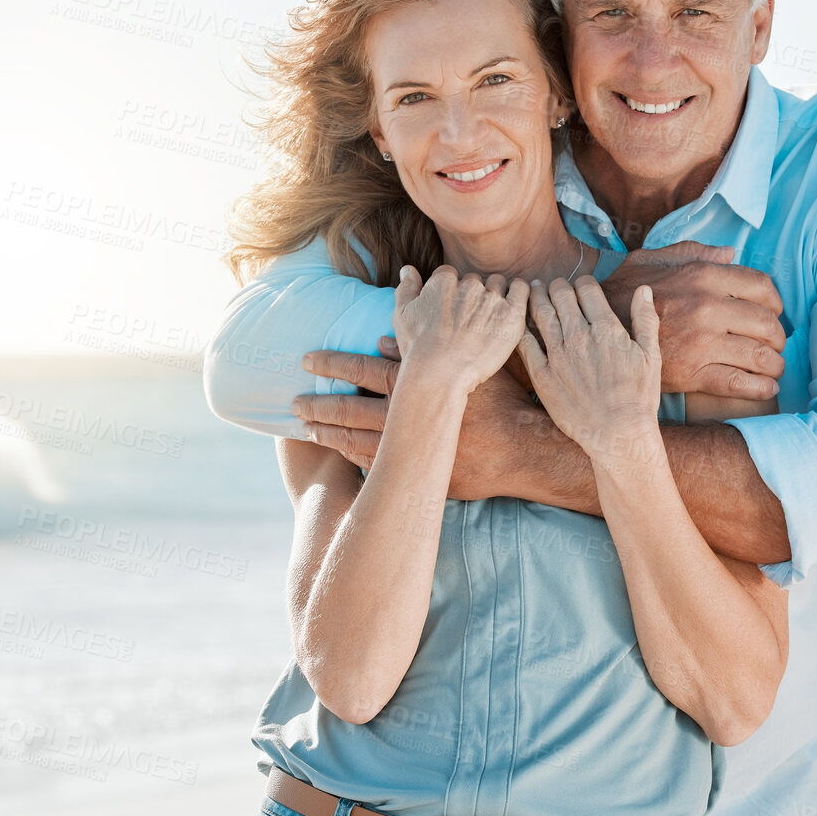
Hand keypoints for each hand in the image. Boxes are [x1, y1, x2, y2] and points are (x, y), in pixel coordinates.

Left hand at [297, 347, 544, 497]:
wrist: (524, 449)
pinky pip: (378, 469)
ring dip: (330, 435)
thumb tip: (381, 338)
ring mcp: (415, 452)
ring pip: (359, 443)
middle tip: (293, 402)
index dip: (334, 365)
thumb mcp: (467, 367)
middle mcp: (412, 420)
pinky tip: (339, 453)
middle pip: (353, 411)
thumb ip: (423, 353)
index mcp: (421, 387)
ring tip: (306, 429)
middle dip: (320, 406)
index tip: (307, 361)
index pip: (366, 372)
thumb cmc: (499, 401)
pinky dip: (355, 460)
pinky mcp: (421, 476)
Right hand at [392, 265, 528, 395]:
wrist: (440, 373)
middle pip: (476, 280)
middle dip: (474, 295)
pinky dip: (520, 292)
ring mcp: (492, 299)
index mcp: (444, 281)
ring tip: (491, 318)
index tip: (453, 310)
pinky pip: (522, 289)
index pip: (452, 275)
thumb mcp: (402, 315)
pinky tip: (514, 305)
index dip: (453, 292)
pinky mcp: (512, 313)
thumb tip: (408, 269)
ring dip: (496, 295)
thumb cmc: (419, 348)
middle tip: (471, 319)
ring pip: (498, 284)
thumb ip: (407, 288)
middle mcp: (469, 285)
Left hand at [519, 275, 660, 460]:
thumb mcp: (651, 355)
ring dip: (536, 297)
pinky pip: (526, 343)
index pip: (586, 289)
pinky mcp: (542, 376)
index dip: (583, 282)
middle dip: (557, 285)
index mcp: (606, 329)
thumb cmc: (638, 396)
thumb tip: (644, 289)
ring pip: (540, 313)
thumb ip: (645, 319)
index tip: (581, 286)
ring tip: (533, 292)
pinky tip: (520, 321)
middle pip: (560, 296)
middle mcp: (579, 337)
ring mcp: (558, 356)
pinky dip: (522, 327)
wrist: (618, 434)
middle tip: (553, 285)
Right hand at [597, 241, 785, 399]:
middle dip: (777, 336)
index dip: (775, 302)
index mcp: (703, 276)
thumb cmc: (623, 293)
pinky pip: (739, 383)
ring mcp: (703, 342)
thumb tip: (730, 253)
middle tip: (774, 343)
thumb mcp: (652, 259)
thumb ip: (694, 252)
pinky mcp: (694, 373)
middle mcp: (709, 307)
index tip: (773, 312)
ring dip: (773, 364)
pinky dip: (760, 387)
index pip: (761, 287)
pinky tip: (766, 387)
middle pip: (767, 323)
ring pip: (759, 355)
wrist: (595, 331)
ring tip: (772, 367)